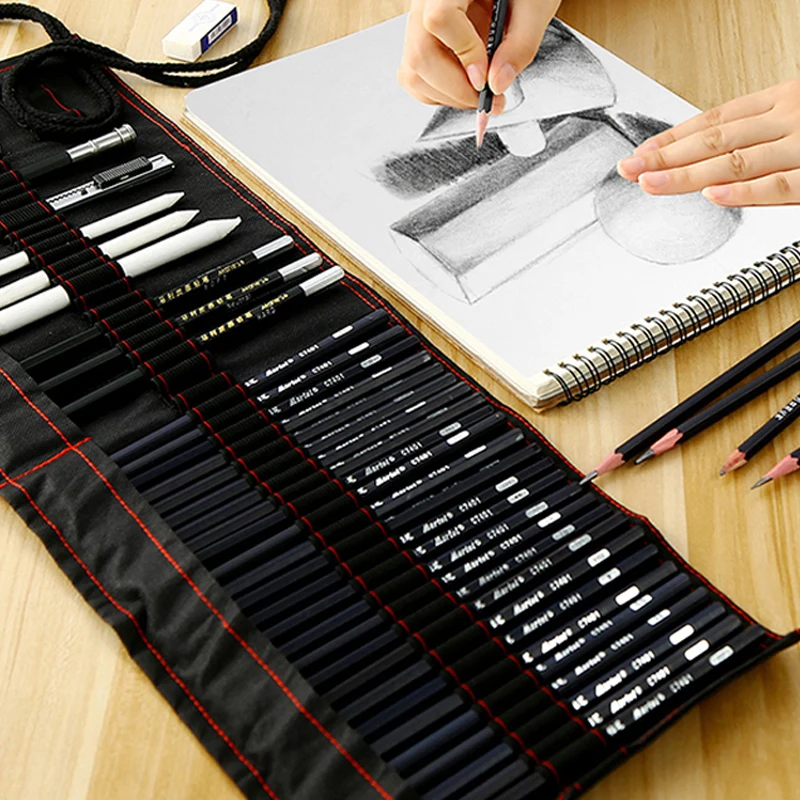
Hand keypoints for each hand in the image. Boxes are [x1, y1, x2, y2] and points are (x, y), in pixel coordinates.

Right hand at [398, 0, 561, 112]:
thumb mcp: (534, 7)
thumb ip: (520, 45)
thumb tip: (497, 84)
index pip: (440, 19)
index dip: (463, 53)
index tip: (485, 78)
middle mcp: (426, 3)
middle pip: (421, 54)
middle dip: (456, 89)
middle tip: (488, 98)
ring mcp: (419, 25)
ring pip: (414, 71)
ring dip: (448, 96)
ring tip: (479, 95)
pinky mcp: (421, 44)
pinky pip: (416, 78)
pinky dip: (440, 94)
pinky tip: (465, 88)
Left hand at [617, 79, 799, 205]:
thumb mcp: (799, 119)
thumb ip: (758, 141)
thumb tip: (710, 169)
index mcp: (779, 102)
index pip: (714, 120)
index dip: (673, 138)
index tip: (640, 153)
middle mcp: (787, 119)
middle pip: (715, 140)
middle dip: (666, 156)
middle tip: (629, 168)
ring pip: (736, 161)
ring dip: (687, 175)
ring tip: (651, 183)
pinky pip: (779, 185)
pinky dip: (743, 191)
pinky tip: (711, 195)